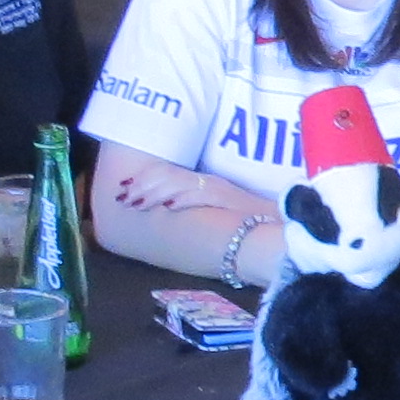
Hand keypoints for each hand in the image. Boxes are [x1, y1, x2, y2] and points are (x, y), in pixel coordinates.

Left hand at [106, 159, 232, 215]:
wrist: (276, 227)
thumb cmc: (244, 223)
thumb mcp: (211, 211)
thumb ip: (188, 206)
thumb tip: (160, 209)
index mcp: (202, 183)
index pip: (166, 172)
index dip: (142, 178)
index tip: (123, 187)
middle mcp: (208, 182)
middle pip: (167, 175)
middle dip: (141, 186)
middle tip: (123, 197)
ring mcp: (218, 190)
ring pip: (179, 184)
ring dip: (154, 193)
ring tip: (137, 203)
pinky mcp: (228, 200)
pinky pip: (202, 195)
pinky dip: (184, 199)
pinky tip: (169, 207)